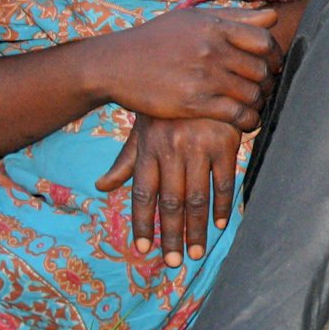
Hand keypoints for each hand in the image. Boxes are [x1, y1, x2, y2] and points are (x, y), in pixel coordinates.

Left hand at [96, 115, 243, 265]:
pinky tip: (219, 224)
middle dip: (170, 236)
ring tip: (194, 253)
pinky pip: (224, 180)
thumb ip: (126, 160)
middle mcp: (172, 149)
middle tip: (172, 263)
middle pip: (170, 202)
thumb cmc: (168, 105)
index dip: (142, 223)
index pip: (142, 194)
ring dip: (196, 229)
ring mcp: (199, 145)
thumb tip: (102, 187)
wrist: (203, 66)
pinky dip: (222, 204)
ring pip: (197, 197)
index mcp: (149, 147)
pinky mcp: (226, 141)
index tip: (143, 249)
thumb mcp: (143, 128)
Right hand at [105, 6, 281, 128]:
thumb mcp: (192, 18)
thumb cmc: (156, 39)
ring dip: (260, 102)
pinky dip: (249, 120)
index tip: (273, 64)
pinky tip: (248, 122)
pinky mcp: (194, 102)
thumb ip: (235, 17)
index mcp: (214, 26)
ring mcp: (203, 77)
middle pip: (261, 68)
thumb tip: (273, 15)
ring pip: (252, 93)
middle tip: (267, 87)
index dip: (275, 54)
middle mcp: (212, 49)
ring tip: (256, 104)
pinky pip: (236, 114)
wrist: (116, 64)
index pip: (263, 39)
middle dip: (269, 81)